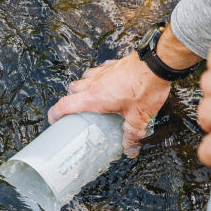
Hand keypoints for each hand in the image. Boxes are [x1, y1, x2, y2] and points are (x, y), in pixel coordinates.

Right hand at [48, 51, 171, 156]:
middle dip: (71, 99)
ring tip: (93, 96)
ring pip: (84, 77)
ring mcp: (103, 71)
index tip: (53, 121)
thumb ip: (132, 133)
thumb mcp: (139, 116)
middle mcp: (94, 83)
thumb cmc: (145, 88)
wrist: (156, 62)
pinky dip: (101, 76)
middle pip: (72, 89)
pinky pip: (101, 69)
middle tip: (78, 110)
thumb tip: (130, 148)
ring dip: (85, 86)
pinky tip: (110, 81)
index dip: (55, 114)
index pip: (64, 105)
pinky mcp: (114, 63)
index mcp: (94, 98)